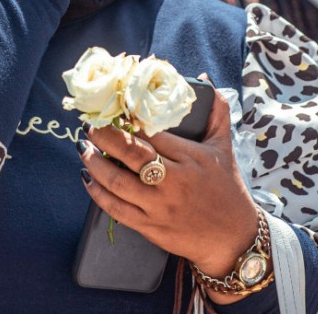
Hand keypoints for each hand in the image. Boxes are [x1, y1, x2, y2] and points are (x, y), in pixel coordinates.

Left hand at [79, 89, 262, 304]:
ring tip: (84, 148)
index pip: (154, 133)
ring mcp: (160, 206)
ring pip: (118, 182)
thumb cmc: (228, 189)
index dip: (129, 119)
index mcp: (191, 159)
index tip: (113, 108)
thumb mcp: (224, 147)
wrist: (233, 238)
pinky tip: (88, 179)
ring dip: (95, 163)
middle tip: (89, 125)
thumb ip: (215, 112)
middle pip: (132, 154)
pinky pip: (117, 210)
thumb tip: (204, 79)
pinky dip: (98, 194)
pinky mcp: (151, 227)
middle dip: (105, 136)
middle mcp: (174, 182)